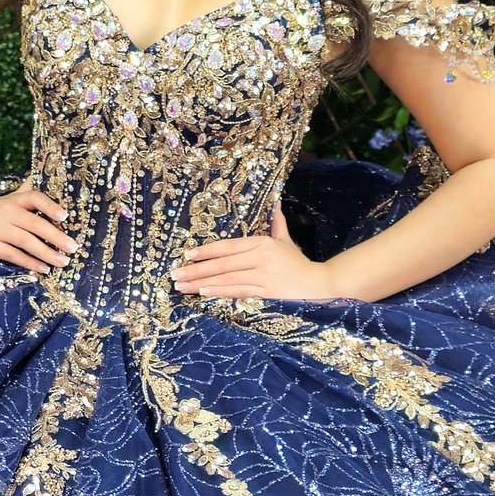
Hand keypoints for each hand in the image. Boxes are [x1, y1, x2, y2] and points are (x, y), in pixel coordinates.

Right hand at [0, 180, 73, 274]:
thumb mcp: (8, 199)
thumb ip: (27, 191)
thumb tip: (45, 175)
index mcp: (14, 200)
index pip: (34, 197)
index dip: (50, 206)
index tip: (65, 216)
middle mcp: (6, 212)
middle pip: (34, 223)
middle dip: (56, 236)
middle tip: (73, 247)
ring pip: (26, 241)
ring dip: (46, 253)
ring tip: (62, 262)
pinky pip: (13, 255)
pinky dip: (29, 263)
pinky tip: (43, 269)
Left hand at [173, 201, 356, 301]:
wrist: (319, 283)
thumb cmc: (298, 263)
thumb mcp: (286, 241)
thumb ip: (276, 223)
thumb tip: (275, 203)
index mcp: (262, 242)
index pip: (227, 246)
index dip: (206, 251)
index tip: (187, 255)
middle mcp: (260, 257)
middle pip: (222, 263)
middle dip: (196, 269)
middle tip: (175, 274)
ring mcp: (263, 275)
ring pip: (226, 278)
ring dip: (201, 282)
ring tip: (182, 286)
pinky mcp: (266, 291)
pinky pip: (238, 291)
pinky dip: (220, 291)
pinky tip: (203, 292)